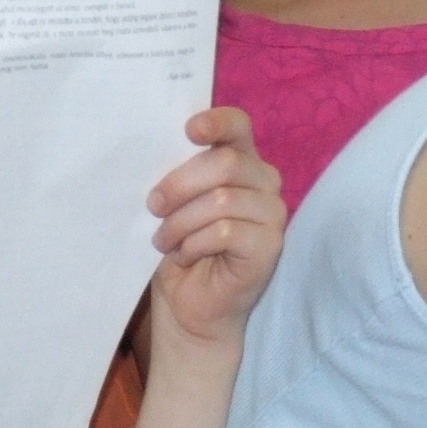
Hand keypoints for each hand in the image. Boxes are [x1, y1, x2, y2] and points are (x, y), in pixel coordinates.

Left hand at [148, 108, 284, 351]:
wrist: (190, 305)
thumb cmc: (180, 248)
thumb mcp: (175, 204)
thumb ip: (179, 173)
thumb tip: (157, 148)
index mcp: (242, 161)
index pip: (238, 126)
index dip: (216, 122)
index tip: (188, 130)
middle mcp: (264, 182)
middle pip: (225, 163)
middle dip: (179, 185)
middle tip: (153, 206)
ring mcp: (273, 215)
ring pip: (221, 200)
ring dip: (180, 222)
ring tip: (165, 240)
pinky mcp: (270, 246)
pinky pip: (225, 231)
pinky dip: (194, 243)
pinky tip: (186, 255)